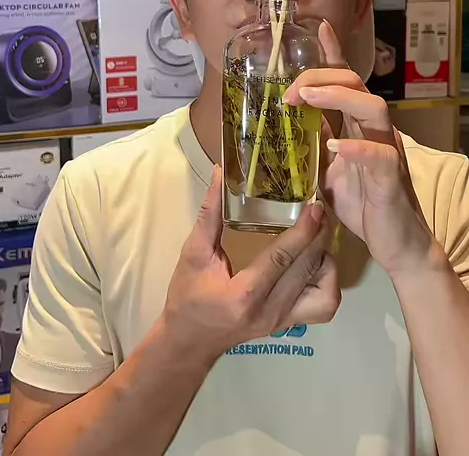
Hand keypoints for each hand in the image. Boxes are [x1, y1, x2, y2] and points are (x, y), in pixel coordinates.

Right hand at [162, 166, 339, 361]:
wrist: (190, 340)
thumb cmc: (188, 296)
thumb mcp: (193, 254)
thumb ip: (210, 214)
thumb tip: (219, 173)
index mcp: (244, 295)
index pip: (281, 260)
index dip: (302, 232)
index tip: (315, 207)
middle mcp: (270, 312)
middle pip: (307, 271)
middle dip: (319, 237)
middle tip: (321, 211)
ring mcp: (284, 322)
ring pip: (325, 293)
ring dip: (326, 262)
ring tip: (316, 240)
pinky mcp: (290, 324)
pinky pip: (323, 306)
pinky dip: (327, 282)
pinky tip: (314, 264)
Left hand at [283, 21, 436, 279]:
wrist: (396, 245)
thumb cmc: (362, 203)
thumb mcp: (327, 169)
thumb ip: (314, 145)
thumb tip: (285, 125)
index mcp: (357, 125)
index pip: (346, 81)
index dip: (333, 53)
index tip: (318, 28)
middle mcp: (373, 130)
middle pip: (356, 84)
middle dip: (320, 78)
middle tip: (289, 92)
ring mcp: (385, 151)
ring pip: (373, 108)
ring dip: (338, 98)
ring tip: (307, 99)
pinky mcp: (391, 179)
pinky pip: (380, 156)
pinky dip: (358, 148)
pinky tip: (337, 146)